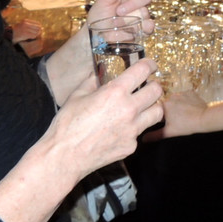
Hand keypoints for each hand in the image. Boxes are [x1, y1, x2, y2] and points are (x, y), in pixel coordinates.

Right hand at [11, 18, 42, 42]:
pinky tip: (30, 37)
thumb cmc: (18, 31)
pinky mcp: (25, 34)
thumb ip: (30, 25)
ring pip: (37, 32)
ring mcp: (26, 29)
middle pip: (38, 27)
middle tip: (37, 34)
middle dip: (39, 31)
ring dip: (36, 35)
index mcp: (26, 21)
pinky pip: (34, 36)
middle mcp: (26, 24)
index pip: (38, 23)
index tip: (38, 30)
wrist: (10, 35)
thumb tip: (41, 28)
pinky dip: (33, 37)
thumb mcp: (23, 25)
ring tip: (32, 36)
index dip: (39, 27)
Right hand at [48, 57, 163, 179]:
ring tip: (143, 107)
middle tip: (147, 87)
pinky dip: (135, 128)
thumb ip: (92, 81)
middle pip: (156, 91)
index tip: (150, 65)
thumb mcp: (77, 96)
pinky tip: (122, 128)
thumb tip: (100, 70)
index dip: (149, 65)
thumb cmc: (67, 125)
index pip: (143, 71)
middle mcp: (129, 109)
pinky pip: (140, 133)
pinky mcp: (131, 145)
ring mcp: (132, 129)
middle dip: (153, 86)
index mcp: (115, 93)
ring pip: (157, 113)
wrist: (65, 156)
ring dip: (152, 107)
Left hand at [88, 0, 156, 32]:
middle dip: (133, 2)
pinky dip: (144, 27)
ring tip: (116, 23)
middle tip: (119, 11)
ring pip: (145, 12)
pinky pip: (149, 26)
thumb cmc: (100, 14)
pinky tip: (135, 29)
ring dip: (129, 18)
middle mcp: (139, 2)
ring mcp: (142, 16)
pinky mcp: (143, 29)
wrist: (95, 35)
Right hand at [152, 89, 209, 138]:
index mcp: (163, 105)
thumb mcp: (168, 132)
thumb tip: (143, 139)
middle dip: (170, 111)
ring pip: (177, 99)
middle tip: (178, 119)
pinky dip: (187, 101)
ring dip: (179, 105)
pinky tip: (191, 108)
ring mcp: (181, 93)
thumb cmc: (185, 126)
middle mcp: (171, 96)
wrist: (204, 118)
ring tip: (185, 114)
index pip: (158, 110)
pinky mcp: (191, 92)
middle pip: (167, 104)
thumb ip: (154, 135)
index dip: (162, 117)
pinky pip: (186, 96)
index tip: (168, 122)